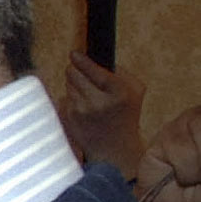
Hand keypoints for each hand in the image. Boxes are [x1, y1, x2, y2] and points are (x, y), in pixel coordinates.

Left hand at [60, 51, 147, 172]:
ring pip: (68, 85)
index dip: (82, 61)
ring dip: (75, 85)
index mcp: (118, 93)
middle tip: (79, 70)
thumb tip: (95, 60)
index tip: (73, 53)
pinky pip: (65, 98)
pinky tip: (84, 107)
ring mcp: (81, 112)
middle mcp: (98, 103)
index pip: (95, 72)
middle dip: (75, 70)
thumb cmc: (126, 114)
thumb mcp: (135, 91)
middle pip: (75, 75)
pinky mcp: (69, 119)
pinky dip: (72, 98)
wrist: (114, 148)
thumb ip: (121, 73)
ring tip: (89, 95)